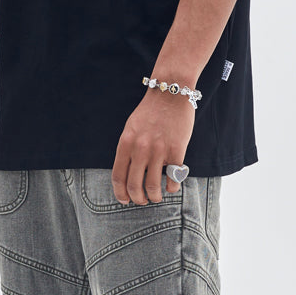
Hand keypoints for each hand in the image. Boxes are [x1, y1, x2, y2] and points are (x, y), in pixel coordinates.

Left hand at [112, 88, 194, 204]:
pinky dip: (172, 188)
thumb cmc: (150, 111)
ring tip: (157, 197)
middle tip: (143, 201)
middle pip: (134, 185)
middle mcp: (140, 149)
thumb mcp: (131, 128)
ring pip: (153, 186)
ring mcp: (159, 150)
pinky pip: (173, 178)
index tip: (125, 200)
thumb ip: (128, 149)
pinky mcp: (177, 150)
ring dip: (155, 197)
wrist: (170, 93)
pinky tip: (172, 187)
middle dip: (138, 199)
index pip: (118, 176)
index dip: (120, 193)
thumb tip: (128, 173)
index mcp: (125, 143)